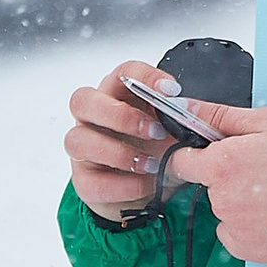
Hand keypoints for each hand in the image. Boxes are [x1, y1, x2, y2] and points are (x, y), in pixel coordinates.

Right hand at [63, 66, 182, 224]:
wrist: (152, 192)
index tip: (171, 91)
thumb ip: (180, 120)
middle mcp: (93, 118)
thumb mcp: (176, 133)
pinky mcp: (84, 180)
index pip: (122, 74)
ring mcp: (83, 149)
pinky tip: (145, 185)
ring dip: (119, 153)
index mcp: (118, 96)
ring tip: (152, 164)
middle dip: (120, 115)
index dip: (144, 77)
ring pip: (77, 140)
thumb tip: (190, 112)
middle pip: (82, 100)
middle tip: (155, 131)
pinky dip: (122, 185)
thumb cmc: (160, 152)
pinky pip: (90, 181)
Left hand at [163, 101, 266, 265]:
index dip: (197, 154)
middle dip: (231, 176)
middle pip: (210, 185)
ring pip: (226, 209)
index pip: (181, 162)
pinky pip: (236, 234)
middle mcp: (221, 199)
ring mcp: (234, 226)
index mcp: (220, 165)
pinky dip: (250, 226)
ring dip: (244, 201)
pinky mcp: (248, 248)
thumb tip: (187, 108)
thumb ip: (220, 116)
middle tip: (266, 168)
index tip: (217, 153)